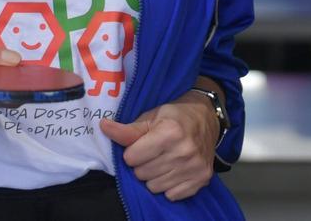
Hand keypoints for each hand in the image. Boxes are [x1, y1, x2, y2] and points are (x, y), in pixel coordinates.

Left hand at [99, 90, 216, 200]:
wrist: (207, 118)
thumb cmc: (174, 116)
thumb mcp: (151, 116)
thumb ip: (128, 129)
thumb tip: (103, 127)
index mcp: (169, 133)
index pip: (132, 157)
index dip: (131, 152)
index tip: (139, 146)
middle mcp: (184, 152)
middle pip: (142, 173)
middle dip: (141, 165)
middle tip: (150, 153)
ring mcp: (194, 168)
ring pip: (154, 187)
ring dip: (153, 177)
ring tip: (161, 161)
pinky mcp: (201, 179)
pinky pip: (171, 195)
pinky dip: (168, 186)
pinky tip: (172, 171)